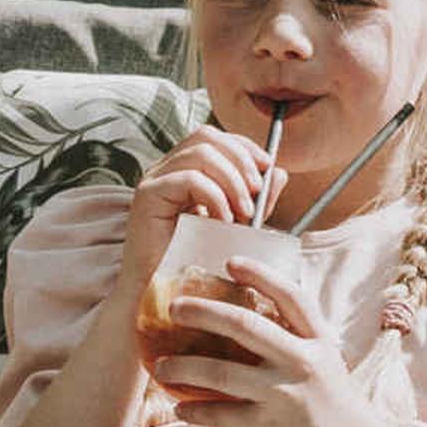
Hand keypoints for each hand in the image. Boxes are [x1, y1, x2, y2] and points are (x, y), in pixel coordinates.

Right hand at [123, 125, 288, 276]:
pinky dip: (216, 197)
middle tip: (256, 192)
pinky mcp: (148, 195)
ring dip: (233, 181)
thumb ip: (259, 197)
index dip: (245, 146)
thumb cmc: (200, 259)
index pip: (214, 137)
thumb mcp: (240, 222)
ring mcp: (155, 180)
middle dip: (241, 159)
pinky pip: (190, 178)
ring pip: (202, 153)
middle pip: (206, 136)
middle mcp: (167, 169)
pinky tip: (223, 222)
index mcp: (185, 170)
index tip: (268, 168)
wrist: (170, 291)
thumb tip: (279, 171)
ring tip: (243, 213)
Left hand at [152, 259, 376, 426]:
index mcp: (319, 343)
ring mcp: (284, 394)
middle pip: (243, 324)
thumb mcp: (328, 366)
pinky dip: (194, 410)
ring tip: (161, 365)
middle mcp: (302, 362)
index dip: (261, 274)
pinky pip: (219, 413)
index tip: (231, 261)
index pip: (291, 297)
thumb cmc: (338, 409)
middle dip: (202, 311)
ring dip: (182, 366)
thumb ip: (299, 343)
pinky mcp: (268, 426)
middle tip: (175, 307)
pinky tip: (181, 408)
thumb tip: (256, 324)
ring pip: (219, 371)